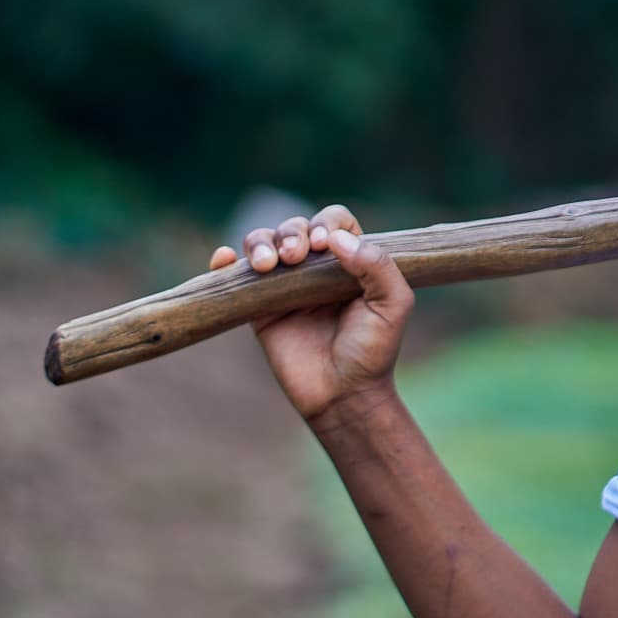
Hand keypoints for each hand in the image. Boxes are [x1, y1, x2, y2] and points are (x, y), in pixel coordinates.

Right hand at [206, 202, 413, 425]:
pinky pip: (237, 276)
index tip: (324, 245)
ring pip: (263, 243)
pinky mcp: (259, 307)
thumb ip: (377, 266)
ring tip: (266, 265)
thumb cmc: (372, 352)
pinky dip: (226, 260)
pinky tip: (224, 258)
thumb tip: (337, 238)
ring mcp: (285, 286)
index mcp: (351, 261)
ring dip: (260, 242)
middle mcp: (317, 268)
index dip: (327, 223)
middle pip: (295, 226)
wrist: (342, 395)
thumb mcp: (392, 306)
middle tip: (293, 258)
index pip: (335, 222)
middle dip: (291, 233)